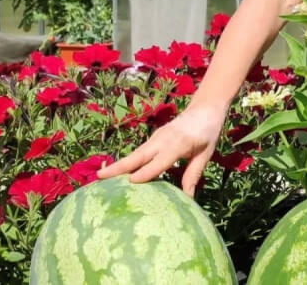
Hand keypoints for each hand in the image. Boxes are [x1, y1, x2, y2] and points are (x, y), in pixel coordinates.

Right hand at [97, 101, 227, 196]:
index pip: (159, 161)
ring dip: (118, 164)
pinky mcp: (154, 137)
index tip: (130, 182)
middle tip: (98, 177)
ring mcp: (156, 137)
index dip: (146, 171)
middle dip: (118, 167)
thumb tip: (187, 199)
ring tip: (100, 177)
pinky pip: (139, 151)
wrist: (205, 108)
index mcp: (178, 144)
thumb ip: (193, 174)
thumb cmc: (208, 132)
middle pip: (138, 156)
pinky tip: (117, 172)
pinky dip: (127, 161)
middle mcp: (163, 140)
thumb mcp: (205, 154)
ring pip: (135, 153)